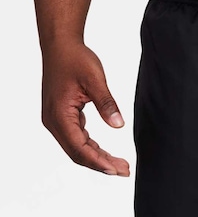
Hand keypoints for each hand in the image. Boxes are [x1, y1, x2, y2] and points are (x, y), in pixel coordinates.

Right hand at [41, 38, 129, 175]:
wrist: (60, 45)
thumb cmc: (75, 59)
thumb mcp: (95, 79)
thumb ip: (106, 104)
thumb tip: (118, 125)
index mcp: (59, 115)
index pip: (79, 147)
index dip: (99, 161)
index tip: (116, 170)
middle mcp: (54, 121)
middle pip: (77, 153)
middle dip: (101, 164)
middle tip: (124, 171)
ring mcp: (56, 120)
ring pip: (77, 148)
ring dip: (98, 158)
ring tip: (120, 165)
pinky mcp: (62, 117)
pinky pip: (77, 139)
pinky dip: (92, 148)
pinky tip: (106, 153)